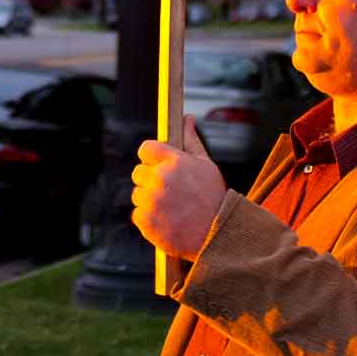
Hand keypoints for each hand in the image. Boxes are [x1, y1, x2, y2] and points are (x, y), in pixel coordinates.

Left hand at [131, 116, 227, 259]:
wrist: (218, 237)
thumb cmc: (214, 199)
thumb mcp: (206, 165)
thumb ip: (191, 140)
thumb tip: (187, 118)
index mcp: (174, 161)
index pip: (145, 149)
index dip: (153, 158)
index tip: (160, 167)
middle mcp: (160, 178)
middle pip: (139, 172)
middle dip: (151, 180)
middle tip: (171, 193)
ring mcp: (151, 200)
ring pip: (138, 194)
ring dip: (150, 201)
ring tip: (172, 209)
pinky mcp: (145, 221)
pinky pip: (138, 214)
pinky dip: (149, 219)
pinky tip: (167, 221)